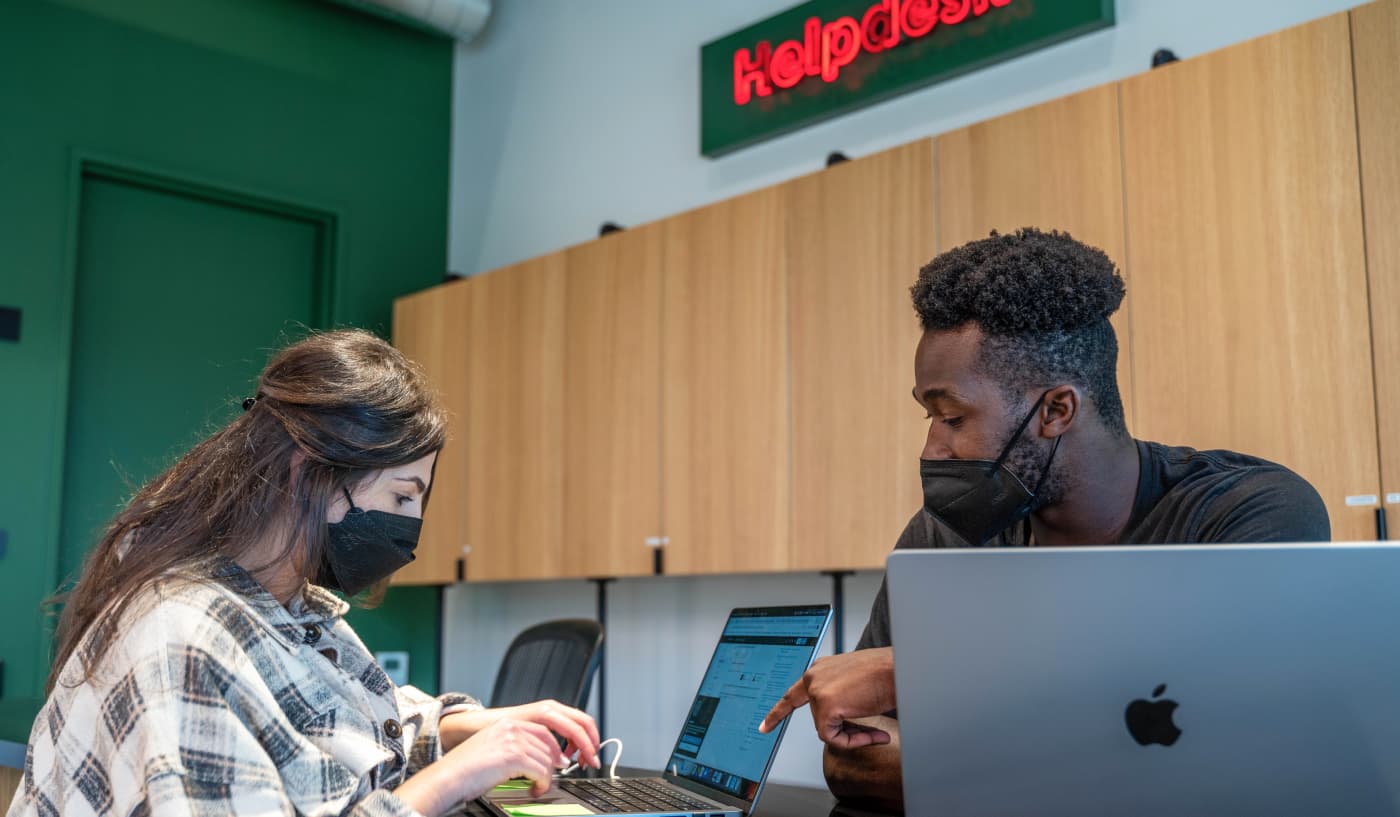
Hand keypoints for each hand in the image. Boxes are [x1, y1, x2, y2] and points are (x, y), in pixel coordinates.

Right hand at [395, 718, 565, 815]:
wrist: (448, 777)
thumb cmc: (464, 769)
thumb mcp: (491, 748)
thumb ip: (511, 747)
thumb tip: (533, 760)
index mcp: (505, 723)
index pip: (541, 731)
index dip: (553, 747)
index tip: (557, 760)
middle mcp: (511, 727)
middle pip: (547, 744)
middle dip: (554, 763)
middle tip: (552, 778)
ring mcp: (513, 740)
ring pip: (546, 760)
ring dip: (546, 777)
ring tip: (537, 788)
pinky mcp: (514, 756)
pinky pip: (541, 771)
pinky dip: (542, 784)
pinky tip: (534, 790)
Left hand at [758, 647, 896, 748]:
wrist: (902, 670)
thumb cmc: (888, 674)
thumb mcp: (856, 683)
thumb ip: (840, 698)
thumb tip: (837, 724)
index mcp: (821, 669)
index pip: (795, 693)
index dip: (779, 711)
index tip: (765, 725)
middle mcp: (814, 675)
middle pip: (818, 718)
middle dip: (841, 731)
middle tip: (869, 734)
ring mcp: (817, 689)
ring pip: (826, 729)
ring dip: (852, 735)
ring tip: (876, 729)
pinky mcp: (825, 704)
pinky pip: (832, 737)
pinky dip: (853, 741)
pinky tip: (872, 733)